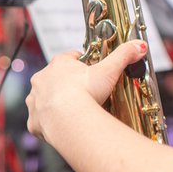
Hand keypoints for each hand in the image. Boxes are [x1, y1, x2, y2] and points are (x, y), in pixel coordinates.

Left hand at [26, 40, 145, 141]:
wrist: (69, 120)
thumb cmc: (86, 93)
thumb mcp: (109, 71)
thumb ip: (123, 55)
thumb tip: (139, 45)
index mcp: (58, 64)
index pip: (69, 58)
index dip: (81, 64)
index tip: (90, 72)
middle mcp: (41, 80)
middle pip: (55, 79)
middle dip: (67, 85)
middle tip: (84, 95)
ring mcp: (34, 100)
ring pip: (44, 99)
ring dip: (55, 104)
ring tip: (72, 112)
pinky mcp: (33, 120)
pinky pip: (39, 121)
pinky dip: (49, 123)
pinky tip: (62, 126)